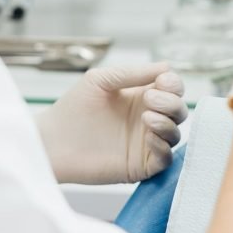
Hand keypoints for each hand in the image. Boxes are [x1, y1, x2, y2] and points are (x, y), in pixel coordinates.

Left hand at [36, 63, 188, 183]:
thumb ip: (132, 73)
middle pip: (179, 110)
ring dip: (168, 123)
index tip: (162, 81)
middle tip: (149, 100)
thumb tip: (166, 67)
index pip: (172, 88)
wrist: (53, 142)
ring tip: (147, 118)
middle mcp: (147, 119)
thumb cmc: (73, 108)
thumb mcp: (102, 80)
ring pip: (176, 133)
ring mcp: (145, 143)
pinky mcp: (141, 165)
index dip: (173, 84)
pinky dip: (164, 146)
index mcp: (140, 97)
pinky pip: (166, 158)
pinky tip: (148, 136)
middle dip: (172, 102)